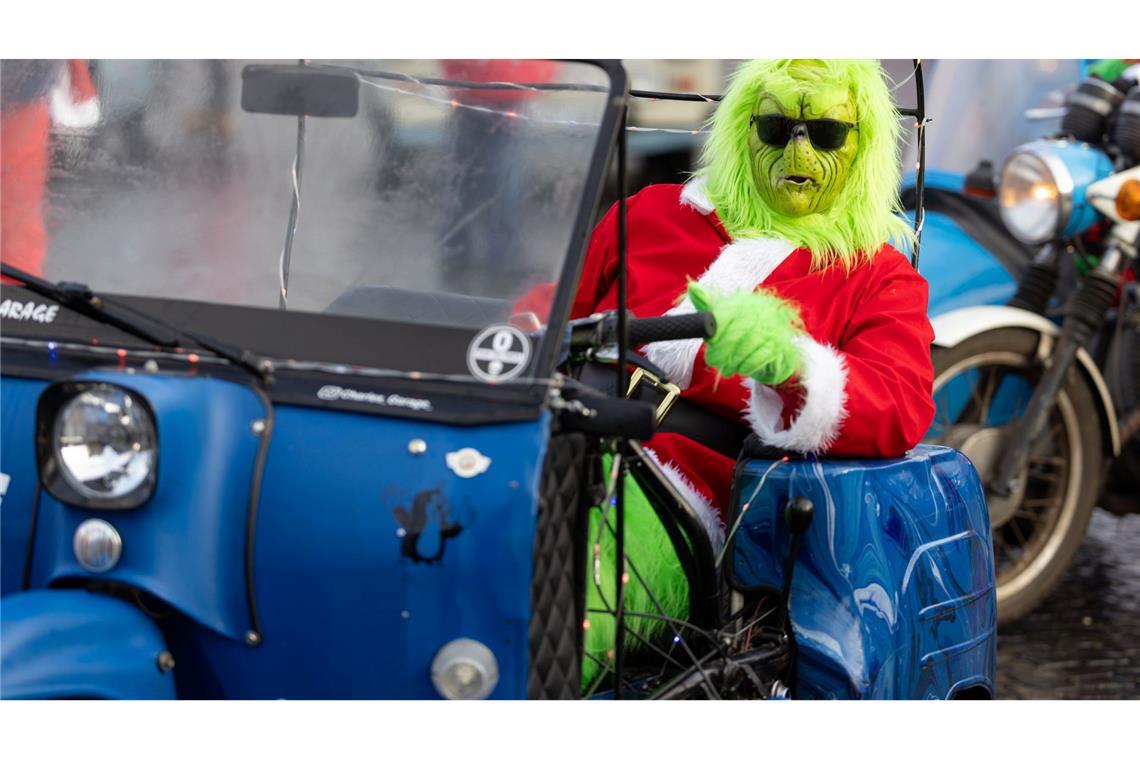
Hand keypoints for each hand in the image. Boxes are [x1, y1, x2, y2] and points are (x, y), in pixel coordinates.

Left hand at [688, 281, 802, 385]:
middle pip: (736, 332)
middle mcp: (760, 312)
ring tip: (727, 369)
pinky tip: (742, 369)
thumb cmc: (743, 330)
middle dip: (721, 351)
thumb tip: (693, 287)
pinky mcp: (781, 345)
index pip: (727, 314)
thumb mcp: (724, 316)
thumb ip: (708, 304)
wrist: (774, 346)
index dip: (717, 330)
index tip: (711, 342)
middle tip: (713, 361)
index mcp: (744, 304)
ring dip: (734, 361)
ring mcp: (772, 328)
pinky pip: (762, 356)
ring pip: (748, 345)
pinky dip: (748, 365)